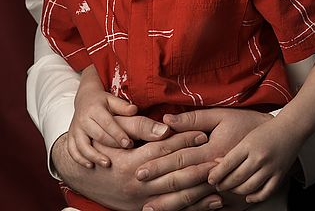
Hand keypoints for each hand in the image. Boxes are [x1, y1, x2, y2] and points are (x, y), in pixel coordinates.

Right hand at [52, 116, 208, 210]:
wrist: (82, 176)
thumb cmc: (102, 146)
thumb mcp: (115, 131)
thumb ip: (140, 127)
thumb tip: (167, 125)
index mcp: (130, 163)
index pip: (163, 150)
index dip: (184, 141)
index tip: (203, 135)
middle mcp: (136, 185)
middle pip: (173, 176)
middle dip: (198, 167)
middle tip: (219, 159)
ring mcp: (140, 201)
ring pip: (175, 197)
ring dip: (199, 190)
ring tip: (219, 180)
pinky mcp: (143, 210)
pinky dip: (193, 207)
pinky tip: (211, 202)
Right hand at [68, 64, 138, 167]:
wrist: (83, 99)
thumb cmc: (101, 102)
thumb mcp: (112, 99)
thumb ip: (122, 106)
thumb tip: (134, 110)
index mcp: (94, 109)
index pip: (107, 123)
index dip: (118, 134)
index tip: (128, 143)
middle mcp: (83, 119)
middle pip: (97, 135)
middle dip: (111, 145)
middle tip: (125, 151)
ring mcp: (75, 129)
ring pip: (83, 146)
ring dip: (94, 156)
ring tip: (107, 163)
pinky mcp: (70, 137)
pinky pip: (72, 150)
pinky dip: (80, 159)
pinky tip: (90, 165)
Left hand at [135, 108, 270, 210]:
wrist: (281, 137)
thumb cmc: (248, 123)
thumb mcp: (221, 116)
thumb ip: (193, 119)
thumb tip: (166, 119)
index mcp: (215, 150)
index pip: (181, 160)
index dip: (159, 166)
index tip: (140, 173)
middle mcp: (223, 171)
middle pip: (188, 186)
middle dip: (164, 196)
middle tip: (143, 204)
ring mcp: (232, 187)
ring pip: (202, 202)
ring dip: (180, 209)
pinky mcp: (242, 196)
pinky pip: (221, 209)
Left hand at [207, 118, 298, 203]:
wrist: (291, 128)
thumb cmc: (266, 131)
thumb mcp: (247, 137)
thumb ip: (234, 151)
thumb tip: (216, 163)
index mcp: (248, 145)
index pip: (228, 164)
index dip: (216, 174)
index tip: (210, 179)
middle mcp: (259, 157)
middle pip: (236, 178)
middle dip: (224, 184)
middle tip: (218, 186)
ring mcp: (270, 167)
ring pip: (249, 188)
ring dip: (237, 191)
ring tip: (231, 189)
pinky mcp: (279, 175)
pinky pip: (265, 192)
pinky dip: (255, 197)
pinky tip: (248, 196)